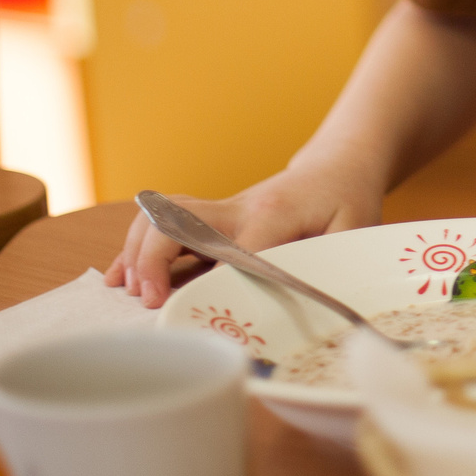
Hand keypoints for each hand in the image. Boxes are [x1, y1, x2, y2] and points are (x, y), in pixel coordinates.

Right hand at [104, 162, 383, 307]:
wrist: (337, 166)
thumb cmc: (348, 200)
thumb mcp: (356, 229)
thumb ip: (333, 260)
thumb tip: (310, 299)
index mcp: (275, 213)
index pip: (236, 247)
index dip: (216, 278)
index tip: (203, 309)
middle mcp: (239, 208)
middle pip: (179, 221)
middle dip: (155, 259)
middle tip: (153, 299)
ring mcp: (220, 211)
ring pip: (162, 217)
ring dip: (139, 252)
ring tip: (136, 294)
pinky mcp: (210, 219)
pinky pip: (163, 225)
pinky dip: (136, 250)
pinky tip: (119, 278)